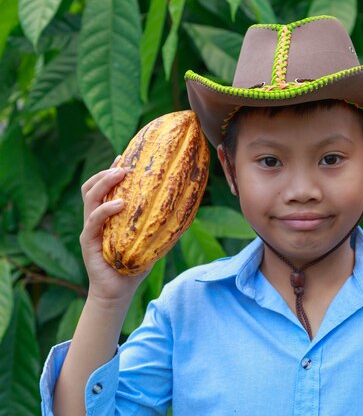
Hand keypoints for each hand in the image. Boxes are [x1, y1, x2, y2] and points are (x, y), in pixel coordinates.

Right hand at [79, 156, 150, 303]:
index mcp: (107, 215)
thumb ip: (161, 223)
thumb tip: (187, 208)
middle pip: (92, 186)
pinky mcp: (88, 242)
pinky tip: (120, 204)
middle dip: (107, 172)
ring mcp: (90, 229)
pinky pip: (94, 220)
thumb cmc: (136, 265)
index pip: (104, 186)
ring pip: (90, 197)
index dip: (112, 170)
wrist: (119, 292)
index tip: (126, 156)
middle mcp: (95, 218)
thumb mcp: (152, 240)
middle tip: (124, 164)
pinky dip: (105, 209)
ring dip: (105, 183)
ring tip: (121, 174)